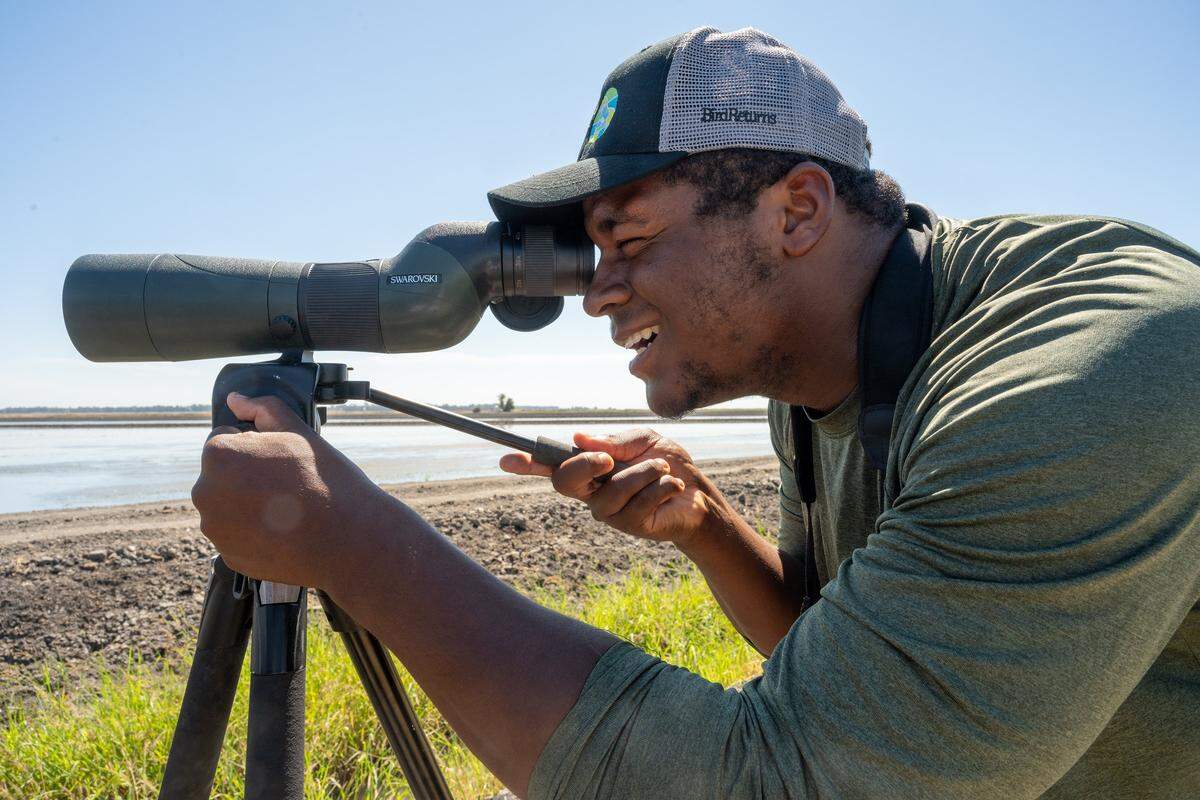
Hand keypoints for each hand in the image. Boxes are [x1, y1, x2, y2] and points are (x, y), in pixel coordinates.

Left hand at [191, 392, 393, 587]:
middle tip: (286, 485)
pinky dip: (254, 533)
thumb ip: (261, 408)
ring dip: (248, 505)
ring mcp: (215, 529)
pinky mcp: (228, 556)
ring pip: (228, 507)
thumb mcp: (298, 431)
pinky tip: (282, 531)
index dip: (255, 448)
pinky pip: (236, 536)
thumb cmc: (324, 480)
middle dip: (247, 477)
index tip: (280, 462)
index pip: (225, 441)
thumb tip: (236, 400)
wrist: (347, 537)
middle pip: (223, 475)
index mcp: (218, 455)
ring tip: (287, 509)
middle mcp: (206, 493)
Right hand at [499, 429, 723, 547]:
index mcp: (590, 469)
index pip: (551, 466)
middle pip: (565, 484)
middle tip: (610, 459)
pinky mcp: (632, 527)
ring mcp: (610, 514)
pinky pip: (638, 506)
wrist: (699, 492)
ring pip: (610, 494)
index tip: (507, 458)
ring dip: (641, 474)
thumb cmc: (666, 464)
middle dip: (585, 466)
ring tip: (663, 467)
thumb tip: (578, 439)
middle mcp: (592, 493)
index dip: (527, 463)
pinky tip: (673, 486)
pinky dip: (660, 488)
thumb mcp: (643, 441)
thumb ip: (613, 441)